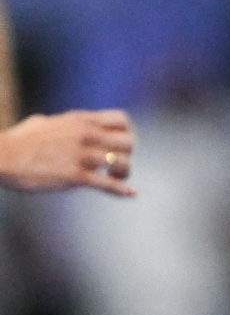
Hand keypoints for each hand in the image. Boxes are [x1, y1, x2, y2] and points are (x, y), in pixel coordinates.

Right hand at [0, 110, 136, 195]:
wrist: (1, 157)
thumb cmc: (17, 141)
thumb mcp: (44, 123)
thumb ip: (60, 124)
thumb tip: (57, 124)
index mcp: (81, 120)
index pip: (122, 121)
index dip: (127, 133)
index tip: (121, 144)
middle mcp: (87, 135)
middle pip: (129, 142)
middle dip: (128, 154)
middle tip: (118, 164)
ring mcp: (82, 155)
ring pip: (122, 163)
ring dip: (124, 173)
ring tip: (116, 178)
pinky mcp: (74, 176)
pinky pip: (106, 183)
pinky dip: (122, 190)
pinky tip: (132, 194)